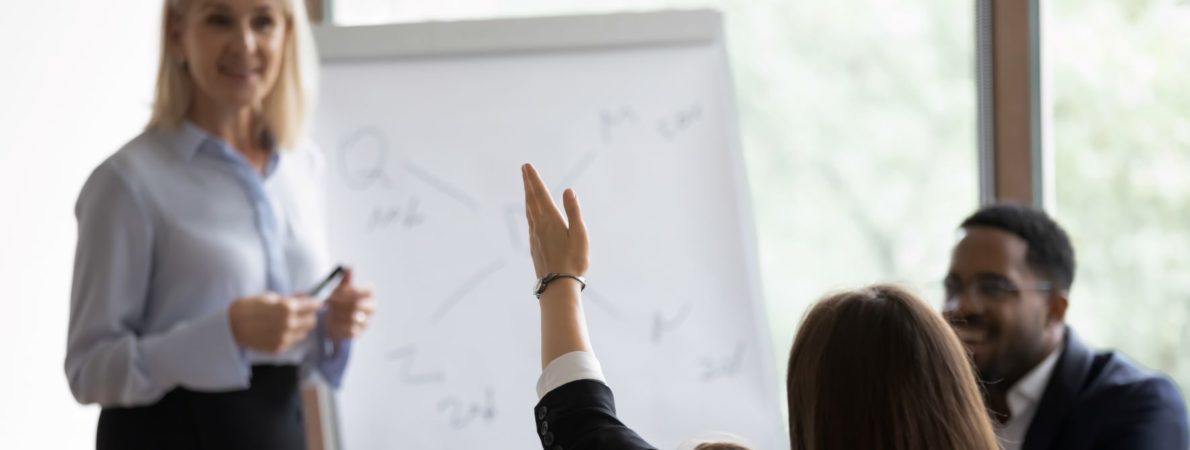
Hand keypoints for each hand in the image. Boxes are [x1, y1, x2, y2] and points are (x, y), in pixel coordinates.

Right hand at [228, 293, 319, 353]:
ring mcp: (284, 338)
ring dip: (300, 327)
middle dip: (309, 315)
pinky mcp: (279, 348)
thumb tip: (306, 295)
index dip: (316, 303)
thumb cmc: (250, 307)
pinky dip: (290, 336)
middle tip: (302, 312)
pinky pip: (292, 341)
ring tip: (288, 322)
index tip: (317, 302)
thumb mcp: (270, 296)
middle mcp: (289, 324)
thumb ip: (291, 298)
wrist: (231, 325)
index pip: (312, 306)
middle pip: (312, 321)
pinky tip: (279, 330)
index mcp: (287, 308)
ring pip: (304, 333)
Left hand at [326, 267, 374, 340]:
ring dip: (337, 315)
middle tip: (327, 303)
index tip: (335, 293)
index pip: (368, 291)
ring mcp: (366, 322)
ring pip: (353, 319)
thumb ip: (345, 279)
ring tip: (328, 312)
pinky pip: (349, 331)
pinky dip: (337, 326)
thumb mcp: (340, 289)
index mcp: (369, 295)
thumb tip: (349, 267)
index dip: (351, 292)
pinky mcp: (358, 334)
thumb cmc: (338, 300)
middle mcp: (371, 308)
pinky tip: (330, 322)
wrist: (333, 319)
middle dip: (340, 304)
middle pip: (359, 305)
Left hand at [522, 163, 588, 278]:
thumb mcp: (579, 234)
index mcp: (550, 220)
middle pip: (531, 200)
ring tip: (527, 187)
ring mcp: (535, 237)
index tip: (527, 166)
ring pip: (529, 211)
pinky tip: (531, 214)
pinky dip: (529, 211)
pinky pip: (530, 222)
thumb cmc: (574, 260)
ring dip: (528, 196)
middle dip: (528, 183)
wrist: (558, 286)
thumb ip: (573, 211)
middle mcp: (539, 226)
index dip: (534, 179)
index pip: (540, 195)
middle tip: (524, 169)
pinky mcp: (534, 246)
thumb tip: (568, 190)